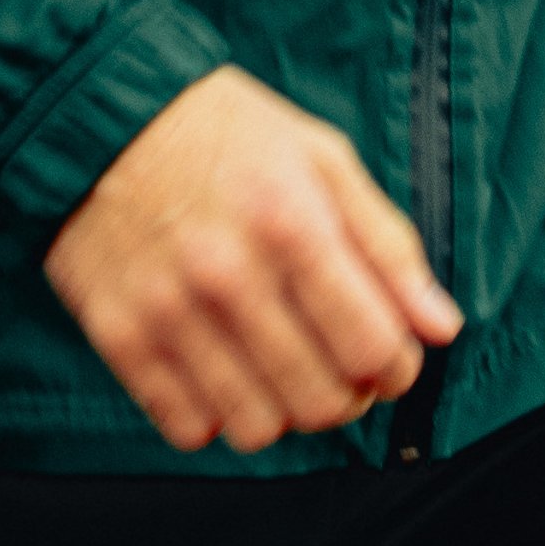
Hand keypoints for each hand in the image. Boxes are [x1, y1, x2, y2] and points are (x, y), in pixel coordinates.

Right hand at [43, 67, 461, 451]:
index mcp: (293, 224)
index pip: (374, 346)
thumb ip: (388, 244)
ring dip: (286, 411)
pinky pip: (189, 429)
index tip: (391, 356)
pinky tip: (226, 371)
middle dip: (350, 396)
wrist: (102, 116)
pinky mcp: (121, 339)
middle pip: (322, 400)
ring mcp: (169, 313)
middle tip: (342, 365)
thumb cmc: (228, 135)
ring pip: (258, 428)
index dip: (398, 367)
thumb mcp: (323, 160)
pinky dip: (218, 415)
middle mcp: (230, 276)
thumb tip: (442, 326)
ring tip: (284, 370)